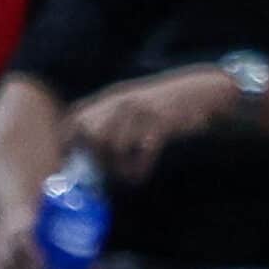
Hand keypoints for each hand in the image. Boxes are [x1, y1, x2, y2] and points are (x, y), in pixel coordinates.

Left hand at [73, 66, 234, 184]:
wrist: (199, 91)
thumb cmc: (164, 106)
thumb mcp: (132, 105)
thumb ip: (109, 123)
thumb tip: (89, 158)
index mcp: (111, 97)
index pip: (77, 117)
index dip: (69, 141)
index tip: (71, 162)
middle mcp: (121, 102)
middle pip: (91, 134)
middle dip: (94, 159)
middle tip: (104, 176)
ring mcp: (141, 111)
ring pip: (114, 146)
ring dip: (117, 169)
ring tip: (126, 177)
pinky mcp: (161, 123)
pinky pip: (142, 151)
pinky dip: (138, 169)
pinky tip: (140, 176)